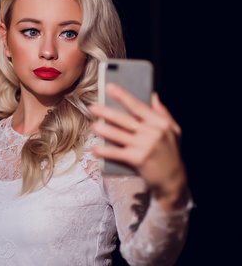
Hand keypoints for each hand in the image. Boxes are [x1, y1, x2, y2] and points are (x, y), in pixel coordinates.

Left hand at [88, 83, 187, 210]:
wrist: (173, 180)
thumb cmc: (169, 153)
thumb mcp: (172, 131)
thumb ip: (162, 113)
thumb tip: (153, 95)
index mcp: (160, 123)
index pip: (138, 106)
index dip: (123, 95)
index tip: (110, 87)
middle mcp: (153, 133)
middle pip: (125, 119)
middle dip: (106, 112)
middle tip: (92, 106)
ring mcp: (146, 146)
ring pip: (118, 135)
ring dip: (103, 130)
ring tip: (93, 126)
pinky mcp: (139, 159)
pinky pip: (117, 153)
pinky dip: (104, 152)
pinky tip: (94, 149)